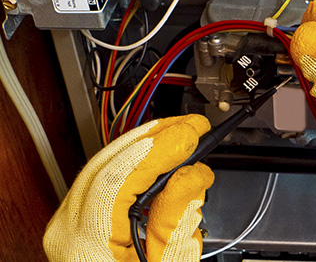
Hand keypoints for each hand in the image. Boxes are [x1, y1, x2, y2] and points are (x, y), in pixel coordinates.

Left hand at [44, 114, 213, 261]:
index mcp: (85, 242)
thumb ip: (178, 220)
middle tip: (193, 126)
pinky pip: (103, 178)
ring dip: (145, 144)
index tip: (192, 133)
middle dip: (154, 137)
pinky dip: (133, 162)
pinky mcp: (78, 222)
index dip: (159, 147)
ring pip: (103, 165)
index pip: (118, 176)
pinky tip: (157, 155)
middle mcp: (68, 228)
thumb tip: (193, 176)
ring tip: (181, 134)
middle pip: (107, 162)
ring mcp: (68, 223)